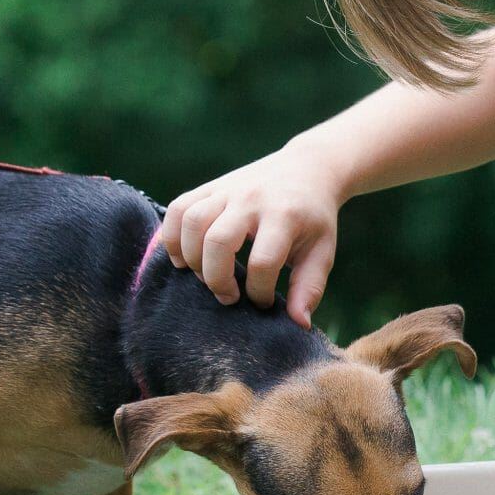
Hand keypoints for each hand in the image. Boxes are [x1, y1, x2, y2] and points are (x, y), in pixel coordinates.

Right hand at [161, 144, 345, 325]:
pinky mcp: (210, 187)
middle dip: (217, 280)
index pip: (263, 262)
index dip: (259, 292)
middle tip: (230, 296)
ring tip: (204, 276)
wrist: (307, 169)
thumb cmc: (314, 219)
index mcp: (284, 216)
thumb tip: (299, 324)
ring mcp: (227, 190)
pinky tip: (184, 258)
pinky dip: (172, 236)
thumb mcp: (322, 251)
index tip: (264, 301)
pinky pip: (178, 208)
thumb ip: (310, 288)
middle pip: (218, 242)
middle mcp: (252, 199)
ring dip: (191, 259)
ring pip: (192, 222)